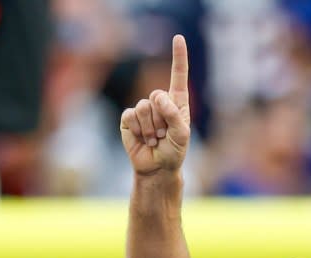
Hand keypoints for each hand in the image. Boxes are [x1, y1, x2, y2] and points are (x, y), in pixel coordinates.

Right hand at [120, 35, 190, 175]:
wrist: (157, 167)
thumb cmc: (174, 151)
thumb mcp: (181, 135)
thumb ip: (173, 115)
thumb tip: (157, 97)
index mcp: (177, 102)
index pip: (178, 75)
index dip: (178, 56)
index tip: (178, 37)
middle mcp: (160, 102)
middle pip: (157, 94)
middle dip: (162, 118)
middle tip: (164, 134)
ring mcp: (143, 109)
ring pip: (144, 107)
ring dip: (151, 128)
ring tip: (155, 139)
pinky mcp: (128, 118)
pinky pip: (130, 116)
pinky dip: (138, 130)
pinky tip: (143, 139)